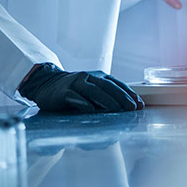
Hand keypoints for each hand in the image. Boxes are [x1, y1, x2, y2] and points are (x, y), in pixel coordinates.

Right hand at [18, 63, 143, 113]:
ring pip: (92, 90)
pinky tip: (89, 109)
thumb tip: (128, 108)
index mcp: (98, 77)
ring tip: (116, 109)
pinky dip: (82, 102)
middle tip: (131, 108)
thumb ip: (107, 97)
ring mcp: (74, 83)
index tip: (140, 105)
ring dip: (105, 100)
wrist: (47, 84)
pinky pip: (73, 96)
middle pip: (107, 86)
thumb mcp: (92, 91)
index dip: (129, 94)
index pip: (116, 84)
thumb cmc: (74, 91)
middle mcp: (87, 77)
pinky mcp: (62, 92)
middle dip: (121, 97)